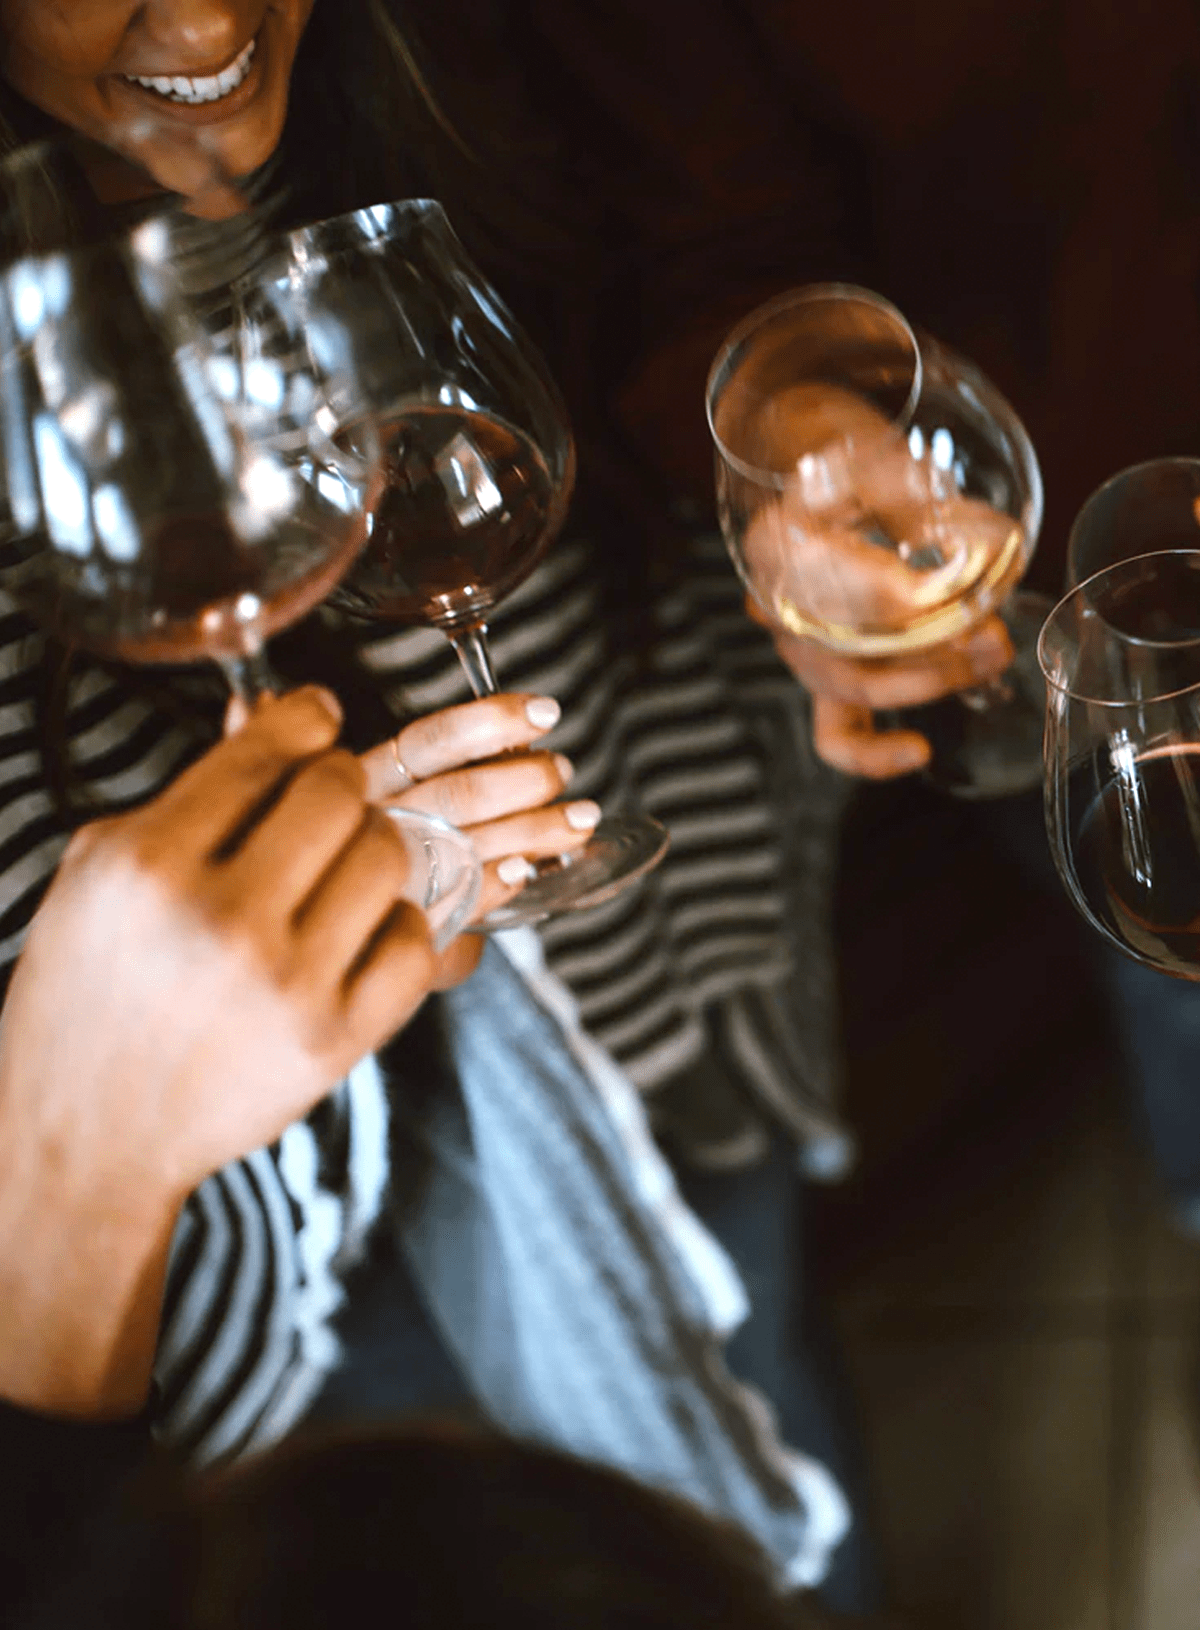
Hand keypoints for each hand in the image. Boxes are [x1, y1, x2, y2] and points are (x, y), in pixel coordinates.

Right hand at [0, 688, 448, 1414]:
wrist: (87, 1140)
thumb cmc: (86, 998)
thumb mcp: (101, 876)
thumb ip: (190, 795)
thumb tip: (273, 713)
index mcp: (148, 864)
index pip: (264, 753)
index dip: (308, 719)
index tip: (321, 719)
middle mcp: (221, 919)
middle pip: (340, 795)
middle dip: (340, 785)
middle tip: (327, 804)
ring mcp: (286, 984)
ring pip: (389, 859)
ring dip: (374, 850)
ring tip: (342, 869)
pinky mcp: (335, 1040)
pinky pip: (414, 943)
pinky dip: (397, 928)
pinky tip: (360, 932)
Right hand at [359, 693, 599, 932]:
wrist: (355, 925)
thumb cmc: (392, 842)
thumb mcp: (402, 792)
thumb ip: (452, 767)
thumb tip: (525, 744)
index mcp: (370, 778)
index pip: (430, 742)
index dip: (490, 722)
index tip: (545, 712)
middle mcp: (376, 823)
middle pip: (457, 794)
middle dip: (525, 779)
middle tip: (562, 770)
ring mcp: (391, 873)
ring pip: (468, 845)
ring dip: (535, 829)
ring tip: (579, 818)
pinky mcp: (408, 920)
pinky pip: (463, 899)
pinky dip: (500, 881)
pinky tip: (526, 869)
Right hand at [738, 385, 1016, 777]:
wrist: (803, 467)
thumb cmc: (842, 459)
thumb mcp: (875, 458)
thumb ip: (916, 502)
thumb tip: (984, 550)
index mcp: (778, 542)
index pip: (843, 587)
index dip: (905, 602)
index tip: (964, 601)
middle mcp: (777, 603)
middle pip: (849, 653)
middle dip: (932, 655)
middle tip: (993, 637)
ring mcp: (800, 645)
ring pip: (852, 691)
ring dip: (927, 683)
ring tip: (987, 659)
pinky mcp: (824, 673)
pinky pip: (836, 733)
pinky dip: (872, 754)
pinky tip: (917, 750)